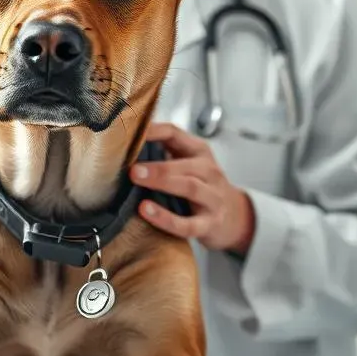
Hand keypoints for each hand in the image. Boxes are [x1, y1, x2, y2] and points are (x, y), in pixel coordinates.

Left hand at [130, 122, 255, 255]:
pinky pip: (188, 224)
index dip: (153, 132)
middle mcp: (209, 172)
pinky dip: (166, 219)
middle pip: (185, 165)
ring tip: (138, 182)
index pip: (175, 134)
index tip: (130, 132)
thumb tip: (122, 144)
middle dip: (159, 166)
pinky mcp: (209, 224)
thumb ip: (162, 151)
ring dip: (163, 183)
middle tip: (133, 169)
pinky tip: (147, 211)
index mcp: (198, 152)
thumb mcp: (188, 162)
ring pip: (190, 188)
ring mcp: (212, 198)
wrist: (234, 216)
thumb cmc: (201, 185)